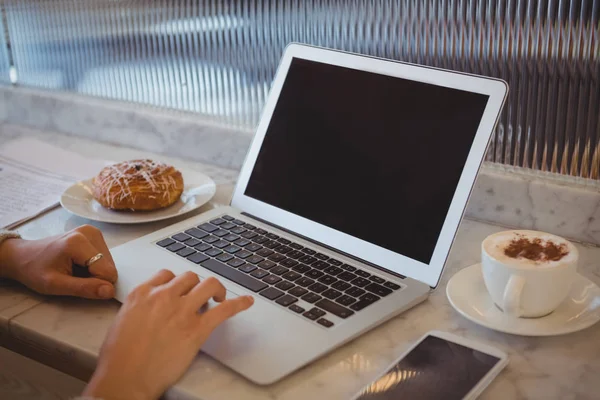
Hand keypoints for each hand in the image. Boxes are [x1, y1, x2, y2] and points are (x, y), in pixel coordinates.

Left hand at [0, 225, 117, 298]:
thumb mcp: (56, 285)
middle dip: (96, 277)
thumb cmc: (35, 271)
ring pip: (109, 262)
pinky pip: (104, 257)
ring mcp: (93, 231)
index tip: (78, 285)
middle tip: (74, 277)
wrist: (23, 256)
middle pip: (109, 266)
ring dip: (95, 272)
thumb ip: (84, 288)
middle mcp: (90, 232)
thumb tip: (109, 291)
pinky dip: (94, 265)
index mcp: (79, 242)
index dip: (97, 284)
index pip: (107, 271)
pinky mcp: (93, 233)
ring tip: (74, 270)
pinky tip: (79, 264)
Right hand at [84, 270, 253, 399]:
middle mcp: (163, 297)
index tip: (181, 290)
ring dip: (216, 289)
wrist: (124, 378)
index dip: (177, 283)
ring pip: (208, 284)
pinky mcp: (197, 329)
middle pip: (190, 277)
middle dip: (196, 285)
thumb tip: (150, 308)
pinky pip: (224, 310)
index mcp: (142, 294)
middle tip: (201, 296)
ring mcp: (182, 311)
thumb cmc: (118, 358)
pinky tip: (247, 302)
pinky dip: (239, 304)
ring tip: (219, 297)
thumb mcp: (122, 321)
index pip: (167, 274)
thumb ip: (140, 308)